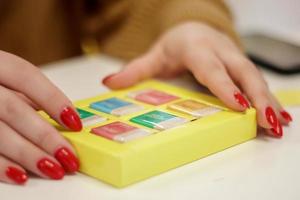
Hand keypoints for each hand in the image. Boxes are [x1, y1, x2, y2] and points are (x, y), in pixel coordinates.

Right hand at [0, 51, 81, 184]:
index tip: (75, 123)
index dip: (53, 100)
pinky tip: (20, 175)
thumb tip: (63, 117)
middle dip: (44, 135)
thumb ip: (28, 94)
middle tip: (68, 155)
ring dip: (28, 154)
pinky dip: (0, 166)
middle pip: (14, 109)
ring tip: (53, 169)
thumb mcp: (5, 78)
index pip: (26, 77)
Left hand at [102, 22, 291, 136]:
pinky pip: (258, 83)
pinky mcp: (242, 67)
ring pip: (255, 78)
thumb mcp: (154, 55)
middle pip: (242, 72)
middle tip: (266, 121)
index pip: (211, 67)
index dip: (224, 85)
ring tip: (278, 125)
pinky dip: (270, 100)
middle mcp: (220, 52)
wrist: (195, 29)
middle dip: (256, 97)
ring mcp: (234, 59)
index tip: (237, 104)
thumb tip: (109, 83)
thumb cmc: (175, 45)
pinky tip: (280, 118)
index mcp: (197, 48)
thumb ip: (134, 70)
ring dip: (268, 101)